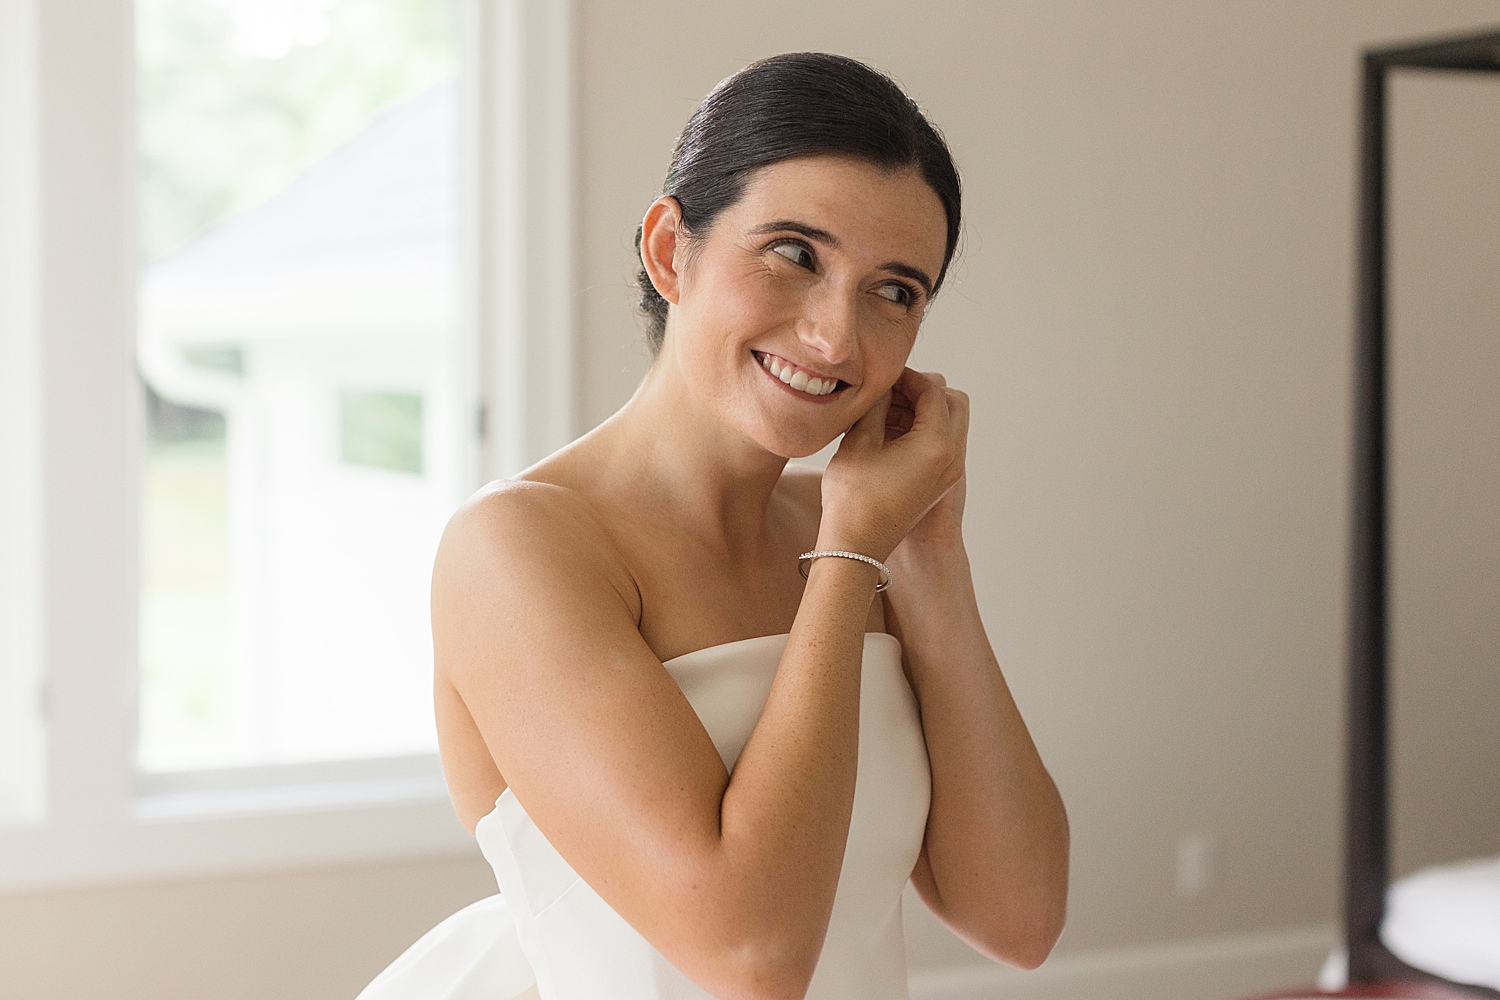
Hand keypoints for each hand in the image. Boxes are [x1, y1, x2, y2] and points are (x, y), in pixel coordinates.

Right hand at [819, 369, 967, 560]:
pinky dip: (922, 429)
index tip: (883, 375)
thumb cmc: (853, 498)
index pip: (933, 390)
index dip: (906, 376)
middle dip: (922, 390)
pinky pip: (942, 442)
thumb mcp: (860, 440)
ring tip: (884, 412)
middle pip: (953, 401)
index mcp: (936, 444)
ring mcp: (949, 472)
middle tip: (889, 391)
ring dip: (922, 410)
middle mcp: (951, 457)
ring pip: (950, 422)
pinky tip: (888, 432)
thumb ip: (876, 403)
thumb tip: (883, 381)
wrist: (857, 547)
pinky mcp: (940, 482)